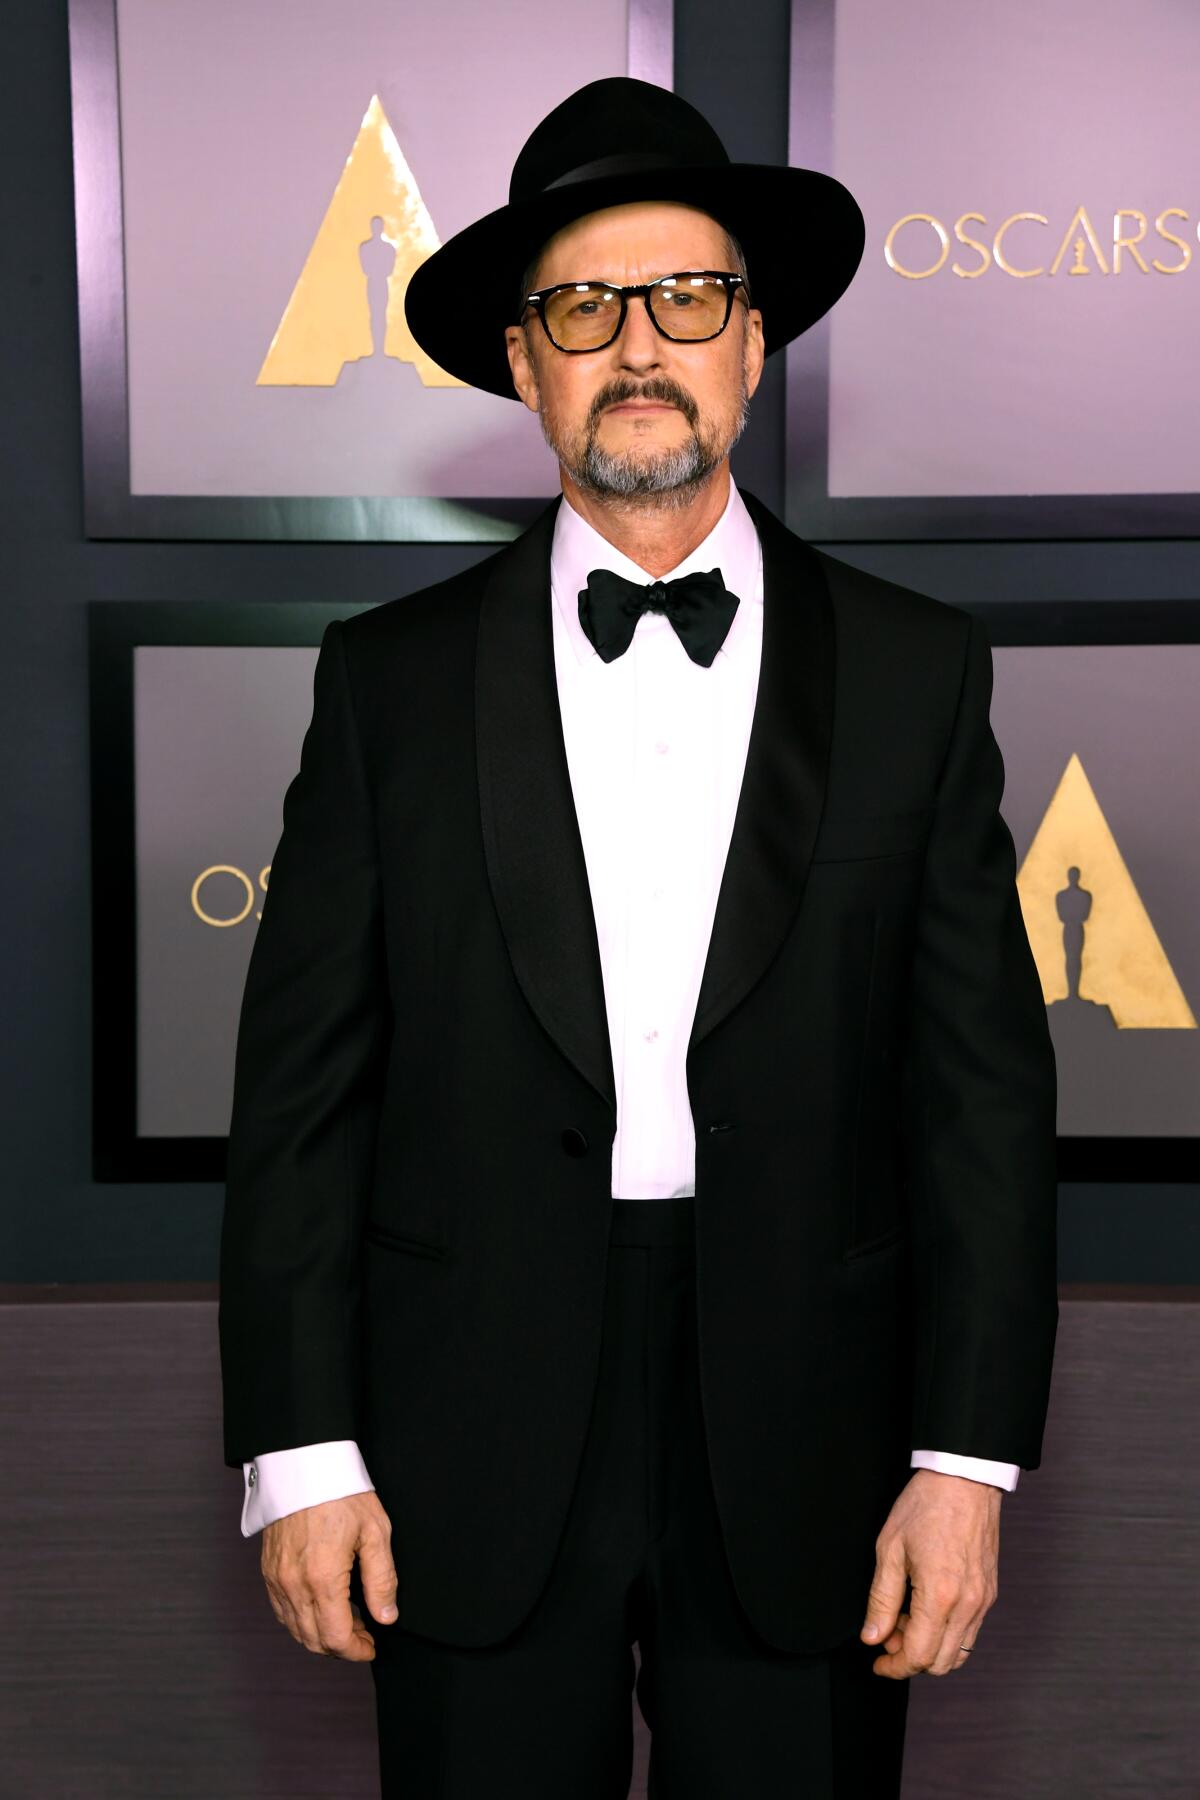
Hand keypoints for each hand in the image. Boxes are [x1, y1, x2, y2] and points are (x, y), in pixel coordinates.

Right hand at [260, 1491, 396, 1659]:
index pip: (336, 1638)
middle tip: (364, 1633)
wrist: (304, 1464)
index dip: (356, 1651)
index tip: (372, 1645)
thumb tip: (387, 1617)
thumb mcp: (375, 1532)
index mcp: (322, 1578)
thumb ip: (382, 1580)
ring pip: (296, 1629)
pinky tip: (322, 1607)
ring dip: (321, 1635)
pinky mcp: (268, 1571)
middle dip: (341, 1647)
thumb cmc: (341, 1492)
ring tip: (348, 1619)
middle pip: (314, 1640)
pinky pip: (282, 1611)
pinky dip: (302, 1620)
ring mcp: (276, 1579)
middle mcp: (293, 1585)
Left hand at [860, 1468, 999, 1678]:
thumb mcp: (890, 1548)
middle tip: (888, 1633)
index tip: (878, 1662)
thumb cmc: (925, 1506)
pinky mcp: (989, 1593)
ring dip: (930, 1648)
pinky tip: (927, 1609)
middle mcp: (967, 1605)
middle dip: (909, 1658)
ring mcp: (983, 1601)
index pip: (918, 1656)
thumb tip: (872, 1637)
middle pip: (939, 1664)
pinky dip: (947, 1635)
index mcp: (940, 1596)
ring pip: (958, 1654)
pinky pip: (970, 1633)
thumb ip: (880, 1599)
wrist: (964, 1479)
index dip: (894, 1667)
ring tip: (907, 1618)